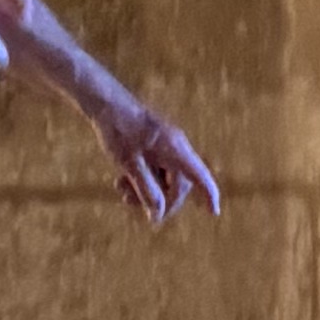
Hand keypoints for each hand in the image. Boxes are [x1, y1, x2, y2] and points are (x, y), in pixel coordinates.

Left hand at [94, 91, 223, 225]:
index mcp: (175, 149)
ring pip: (164, 179)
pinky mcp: (154, 145)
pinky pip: (156, 170)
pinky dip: (142, 179)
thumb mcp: (131, 166)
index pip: (199, 175)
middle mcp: (175, 147)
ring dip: (146, 190)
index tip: (214, 212)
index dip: (208, 194)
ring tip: (121, 190)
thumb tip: (158, 217)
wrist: (105, 103)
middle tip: (132, 203)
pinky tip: (122, 180)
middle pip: (178, 184)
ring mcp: (166, 145)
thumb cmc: (119, 131)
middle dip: (159, 199)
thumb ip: (147, 191)